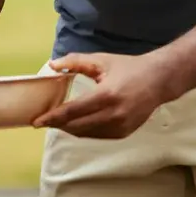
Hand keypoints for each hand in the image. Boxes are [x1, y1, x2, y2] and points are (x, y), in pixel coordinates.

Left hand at [32, 52, 181, 138]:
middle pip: (76, 126)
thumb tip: (52, 64)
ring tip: (54, 122)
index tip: (36, 121)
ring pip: (86, 133)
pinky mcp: (124, 133)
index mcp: (107, 95)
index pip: (73, 111)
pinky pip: (97, 135)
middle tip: (40, 121)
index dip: (52, 117)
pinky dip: (83, 131)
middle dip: (56, 125)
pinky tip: (73, 124)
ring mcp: (121, 127)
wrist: (159, 80)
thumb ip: (75, 61)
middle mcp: (114, 115)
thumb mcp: (101, 60)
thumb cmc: (128, 68)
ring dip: (68, 129)